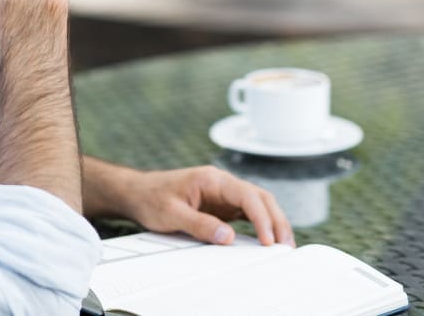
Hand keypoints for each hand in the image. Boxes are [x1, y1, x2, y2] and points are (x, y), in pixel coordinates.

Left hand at [124, 166, 294, 246]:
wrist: (138, 192)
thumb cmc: (151, 198)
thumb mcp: (171, 214)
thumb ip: (199, 224)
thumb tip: (228, 237)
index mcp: (212, 179)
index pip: (247, 195)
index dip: (262, 217)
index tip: (268, 239)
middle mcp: (222, 184)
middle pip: (260, 197)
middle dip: (276, 220)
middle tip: (285, 245)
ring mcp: (224, 194)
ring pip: (257, 204)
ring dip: (272, 222)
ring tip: (283, 245)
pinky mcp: (222, 205)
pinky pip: (247, 213)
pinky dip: (260, 225)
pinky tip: (267, 240)